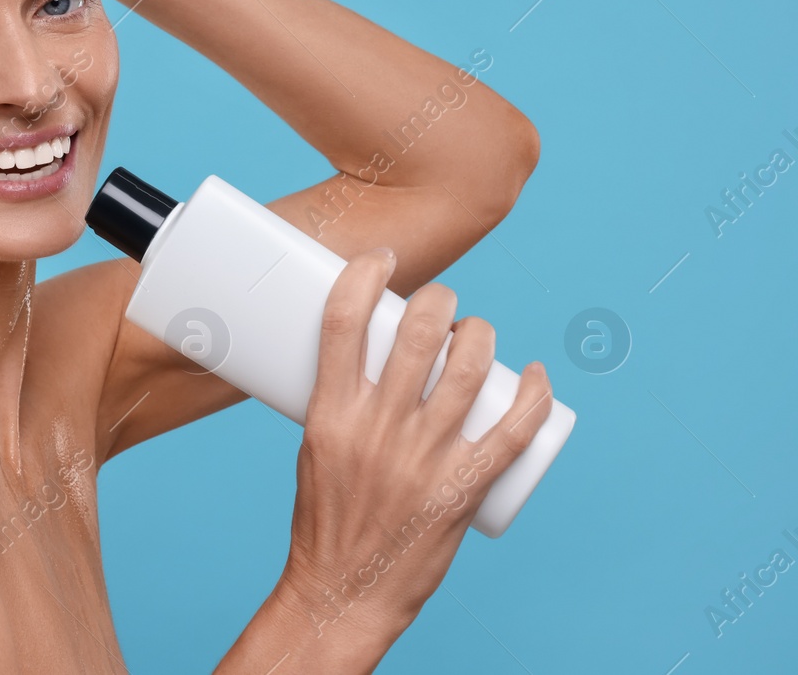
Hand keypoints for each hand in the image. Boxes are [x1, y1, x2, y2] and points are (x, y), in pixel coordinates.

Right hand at [276, 247, 554, 643]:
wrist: (345, 589)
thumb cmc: (325, 517)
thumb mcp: (314, 446)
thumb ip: (342, 400)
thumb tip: (373, 352)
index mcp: (329, 416)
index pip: (343, 322)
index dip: (364, 275)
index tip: (380, 261)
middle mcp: (377, 431)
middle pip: (416, 335)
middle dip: (438, 300)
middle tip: (441, 303)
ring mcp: (424, 460)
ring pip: (470, 370)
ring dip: (482, 334)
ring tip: (477, 333)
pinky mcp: (463, 489)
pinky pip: (513, 430)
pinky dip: (534, 394)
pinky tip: (535, 375)